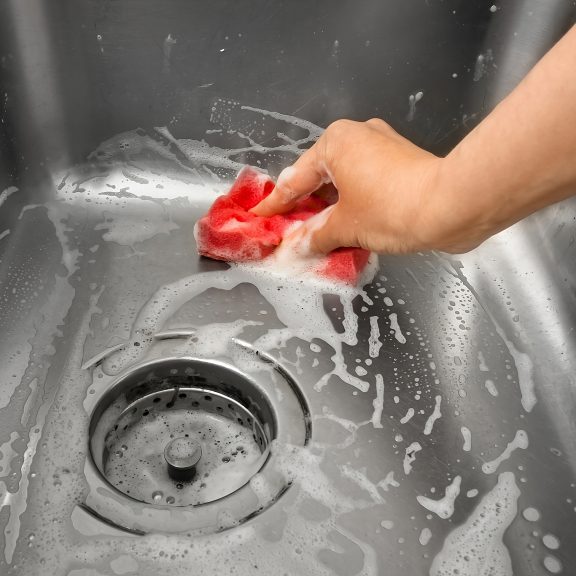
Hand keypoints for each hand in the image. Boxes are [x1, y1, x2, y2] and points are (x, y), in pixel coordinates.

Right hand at [251, 119, 487, 253]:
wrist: (452, 205)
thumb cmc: (391, 209)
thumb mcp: (345, 226)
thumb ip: (314, 237)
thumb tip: (295, 248)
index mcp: (336, 143)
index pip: (295, 179)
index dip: (276, 204)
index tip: (259, 216)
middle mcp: (357, 137)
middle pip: (319, 177)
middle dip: (304, 207)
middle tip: (287, 231)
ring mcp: (382, 148)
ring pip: (343, 182)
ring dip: (329, 209)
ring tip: (313, 235)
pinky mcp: (400, 163)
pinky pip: (364, 185)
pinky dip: (351, 205)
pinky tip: (343, 227)